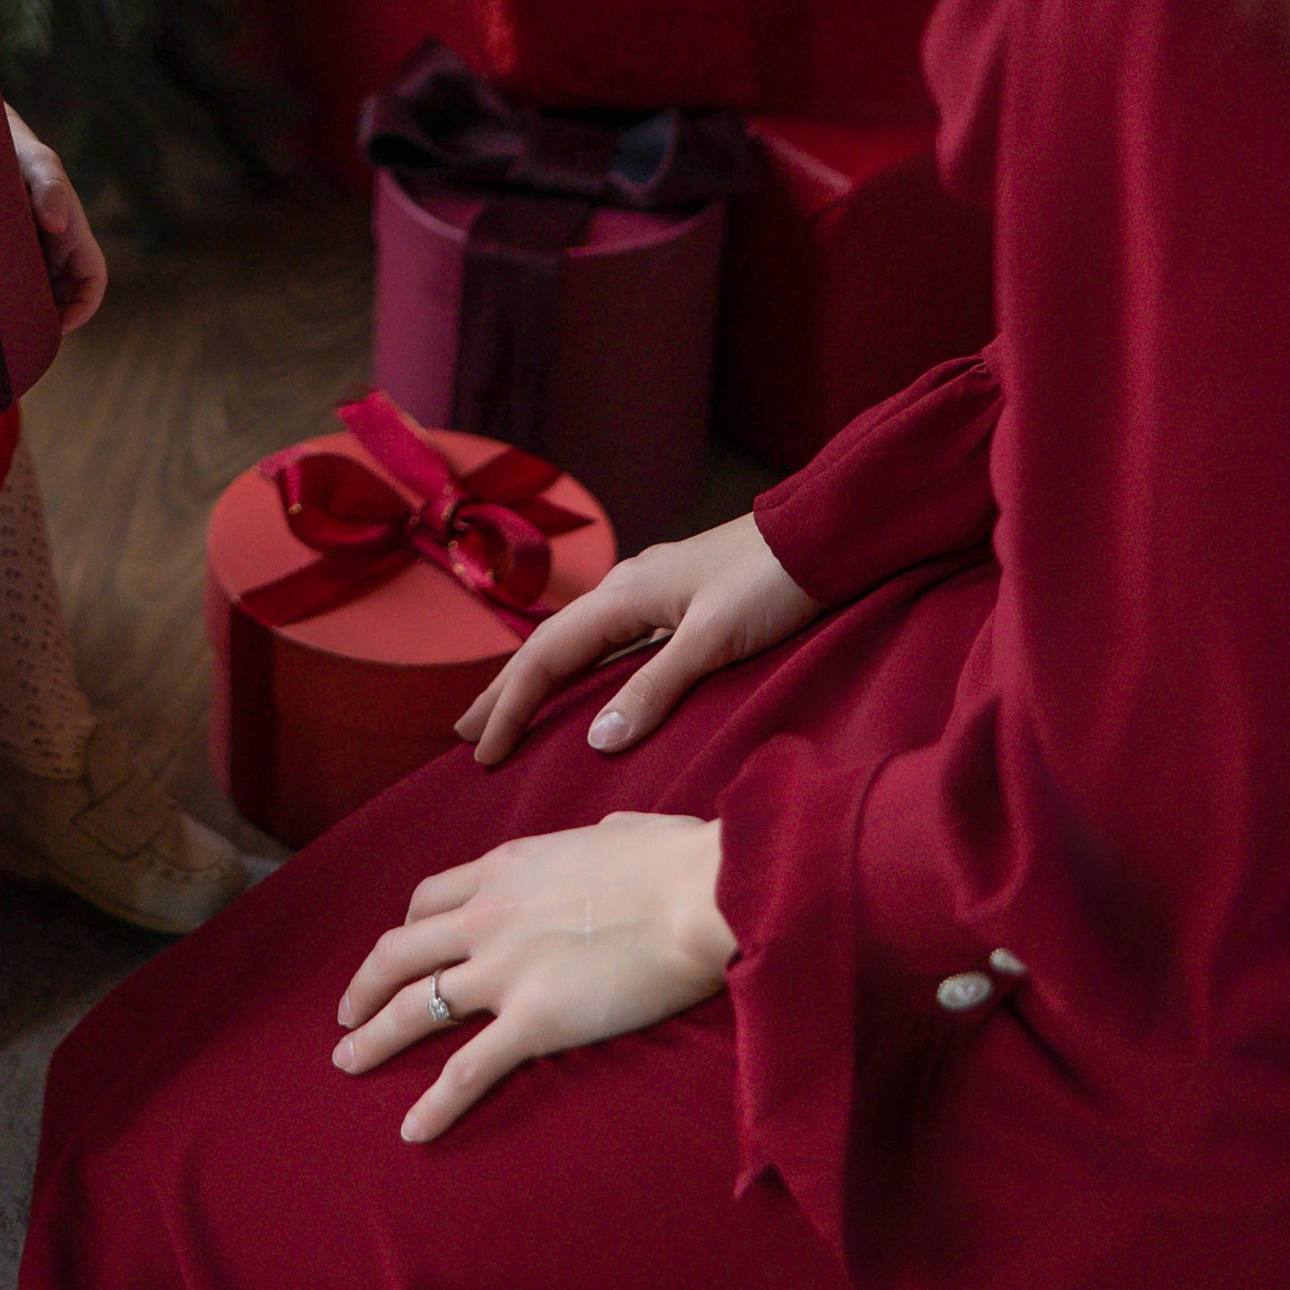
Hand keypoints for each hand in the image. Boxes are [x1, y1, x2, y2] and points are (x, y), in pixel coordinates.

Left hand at [8, 106, 105, 331]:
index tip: (60, 325)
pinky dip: (1, 300)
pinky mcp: (0, 253)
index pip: (92, 280)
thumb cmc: (17, 150)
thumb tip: (56, 224)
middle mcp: (54, 247)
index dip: (84, 308)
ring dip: (24, 313)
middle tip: (19, 337)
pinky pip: (7, 284)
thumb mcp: (38, 164)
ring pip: (35, 295)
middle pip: (63, 297)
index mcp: (72, 234)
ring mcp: (27, 252)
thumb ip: (50, 188)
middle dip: (49, 319)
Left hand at [333, 814, 736, 1139]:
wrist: (699, 894)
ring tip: (346, 1065)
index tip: (401, 953)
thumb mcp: (622, 831)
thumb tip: (610, 838)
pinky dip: (434, 1105)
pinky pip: (465, 1070)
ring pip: (414, 1008)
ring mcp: (503, 970)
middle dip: (365, 986)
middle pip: (399, 952)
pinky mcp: (532, 1022)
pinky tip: (413, 1131)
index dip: (407, 930)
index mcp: (506, 869)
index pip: (430, 900)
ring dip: (374, 1038)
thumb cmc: (677, 860)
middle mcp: (487, 916)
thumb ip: (600, 839)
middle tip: (346, 1015)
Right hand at [457, 511, 822, 768]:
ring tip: (509, 710)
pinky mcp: (676, 598)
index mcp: (623, 595)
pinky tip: (586, 681)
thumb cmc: (771, 583)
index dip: (510, 707)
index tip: (483, 753)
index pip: (545, 658)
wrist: (824, 536)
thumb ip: (654, 688)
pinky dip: (581, 667)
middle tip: (465, 733)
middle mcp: (626, 589)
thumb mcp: (713, 640)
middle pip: (548, 645)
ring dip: (538, 678)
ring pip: (577, 641)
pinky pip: (609, 640)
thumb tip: (595, 739)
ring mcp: (651, 591)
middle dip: (504, 691)